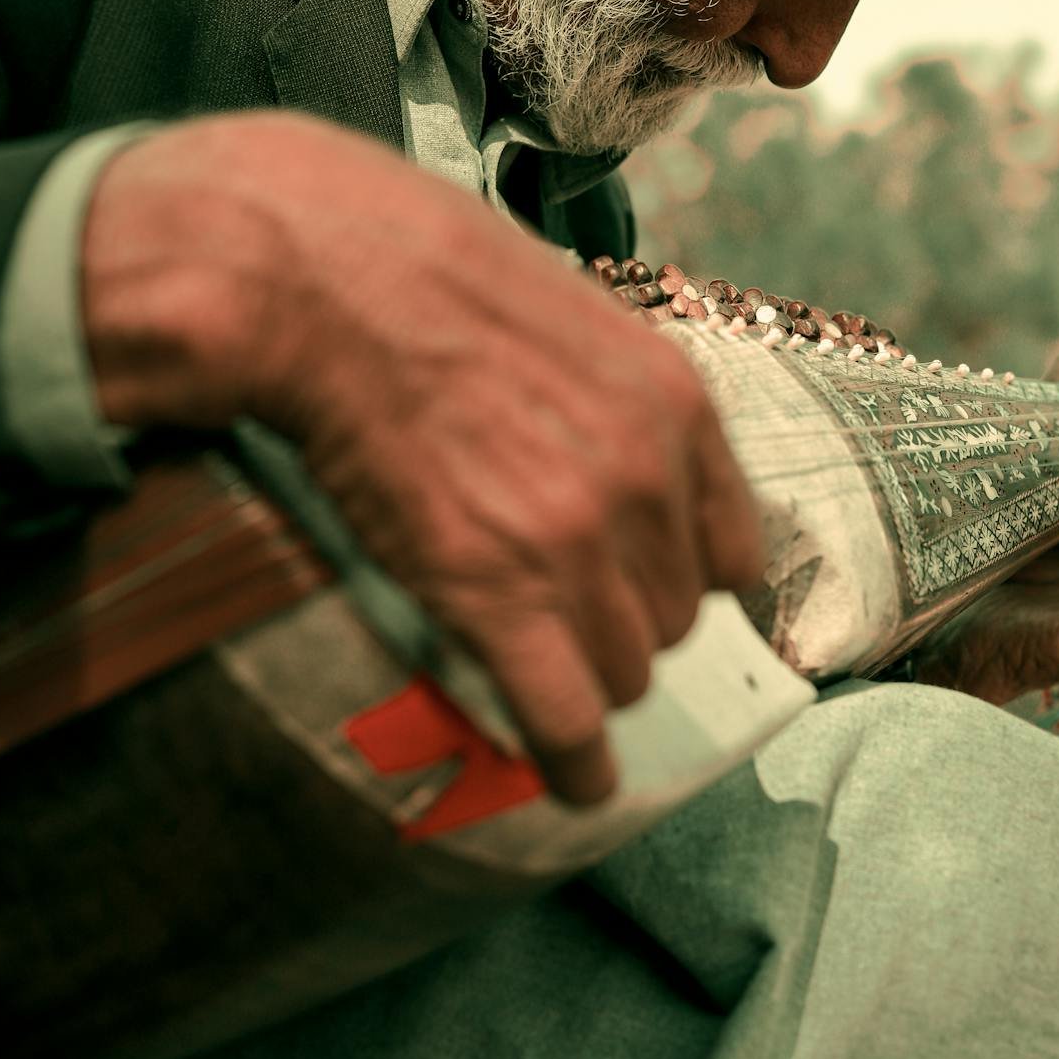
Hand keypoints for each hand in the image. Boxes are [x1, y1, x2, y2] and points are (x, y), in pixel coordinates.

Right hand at [83, 114, 764, 804]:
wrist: (325, 281)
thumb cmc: (430, 276)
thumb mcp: (576, 315)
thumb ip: (624, 400)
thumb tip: (628, 462)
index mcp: (675, 408)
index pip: (734, 550)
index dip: (690, 583)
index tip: (659, 600)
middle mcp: (645, 481)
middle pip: (675, 618)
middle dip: (627, 626)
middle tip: (562, 618)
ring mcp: (575, 544)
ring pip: (626, 671)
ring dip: (588, 681)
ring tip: (541, 671)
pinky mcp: (495, 596)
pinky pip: (565, 718)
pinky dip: (574, 764)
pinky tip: (575, 783)